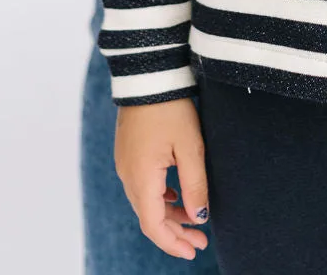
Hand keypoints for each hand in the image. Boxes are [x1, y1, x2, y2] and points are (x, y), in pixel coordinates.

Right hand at [115, 98, 209, 260]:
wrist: (149, 75)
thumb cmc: (171, 109)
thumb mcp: (190, 147)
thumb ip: (195, 185)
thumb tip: (199, 218)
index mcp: (141, 178)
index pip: (154, 225)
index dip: (173, 243)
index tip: (194, 251)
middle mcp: (128, 175)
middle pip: (149, 216)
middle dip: (175, 232)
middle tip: (200, 242)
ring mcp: (125, 163)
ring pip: (146, 201)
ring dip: (169, 215)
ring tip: (195, 221)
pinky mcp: (128, 152)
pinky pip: (143, 185)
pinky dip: (161, 197)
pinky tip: (178, 195)